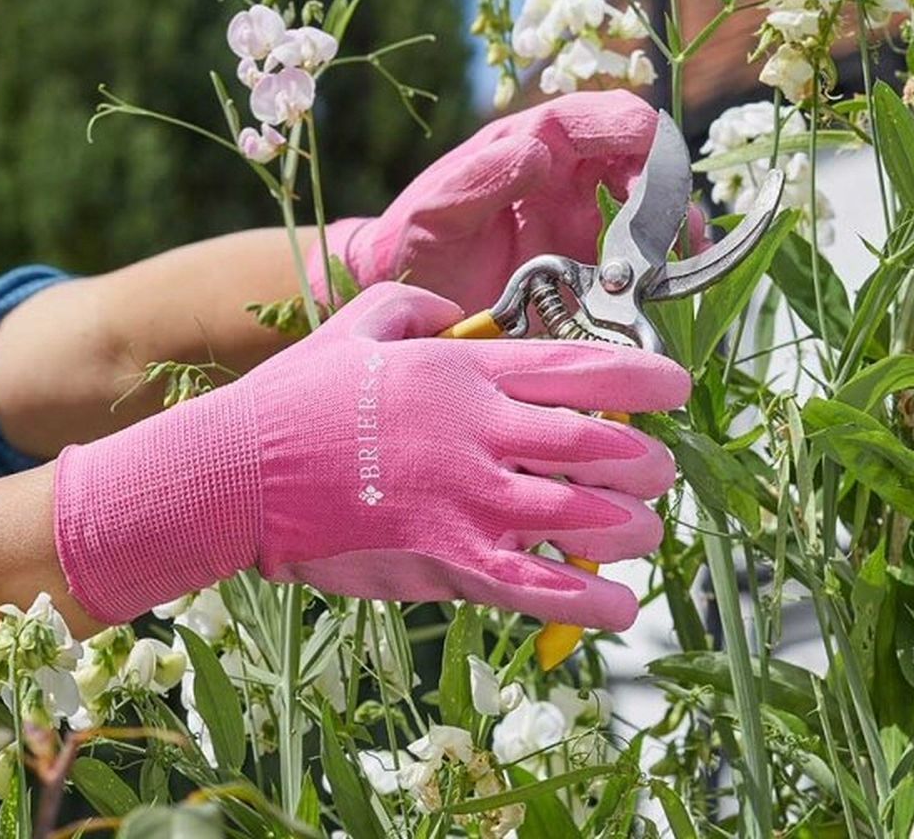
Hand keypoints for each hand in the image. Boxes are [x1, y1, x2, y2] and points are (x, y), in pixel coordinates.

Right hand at [54, 283, 688, 629]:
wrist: (237, 471)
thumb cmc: (297, 395)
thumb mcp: (358, 325)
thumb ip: (417, 307)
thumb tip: (458, 314)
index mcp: (462, 370)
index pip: (575, 366)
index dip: (640, 377)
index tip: (676, 387)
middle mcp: (478, 431)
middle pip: (594, 446)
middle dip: (644, 460)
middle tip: (660, 469)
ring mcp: (466, 498)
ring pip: (580, 516)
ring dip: (630, 527)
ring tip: (646, 531)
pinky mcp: (445, 557)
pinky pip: (534, 584)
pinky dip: (586, 598)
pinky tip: (620, 605)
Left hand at [307, 90, 706, 310]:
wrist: (401, 297)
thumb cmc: (411, 244)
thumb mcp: (434, 212)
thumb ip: (479, 180)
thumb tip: (537, 151)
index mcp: (529, 144)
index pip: (596, 118)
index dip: (632, 133)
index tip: (652, 163)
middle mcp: (564, 177)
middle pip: (638, 161)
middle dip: (665, 186)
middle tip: (674, 229)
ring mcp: (579, 221)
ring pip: (645, 211)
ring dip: (668, 231)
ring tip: (675, 263)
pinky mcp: (586, 267)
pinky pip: (633, 260)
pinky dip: (654, 270)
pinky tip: (659, 289)